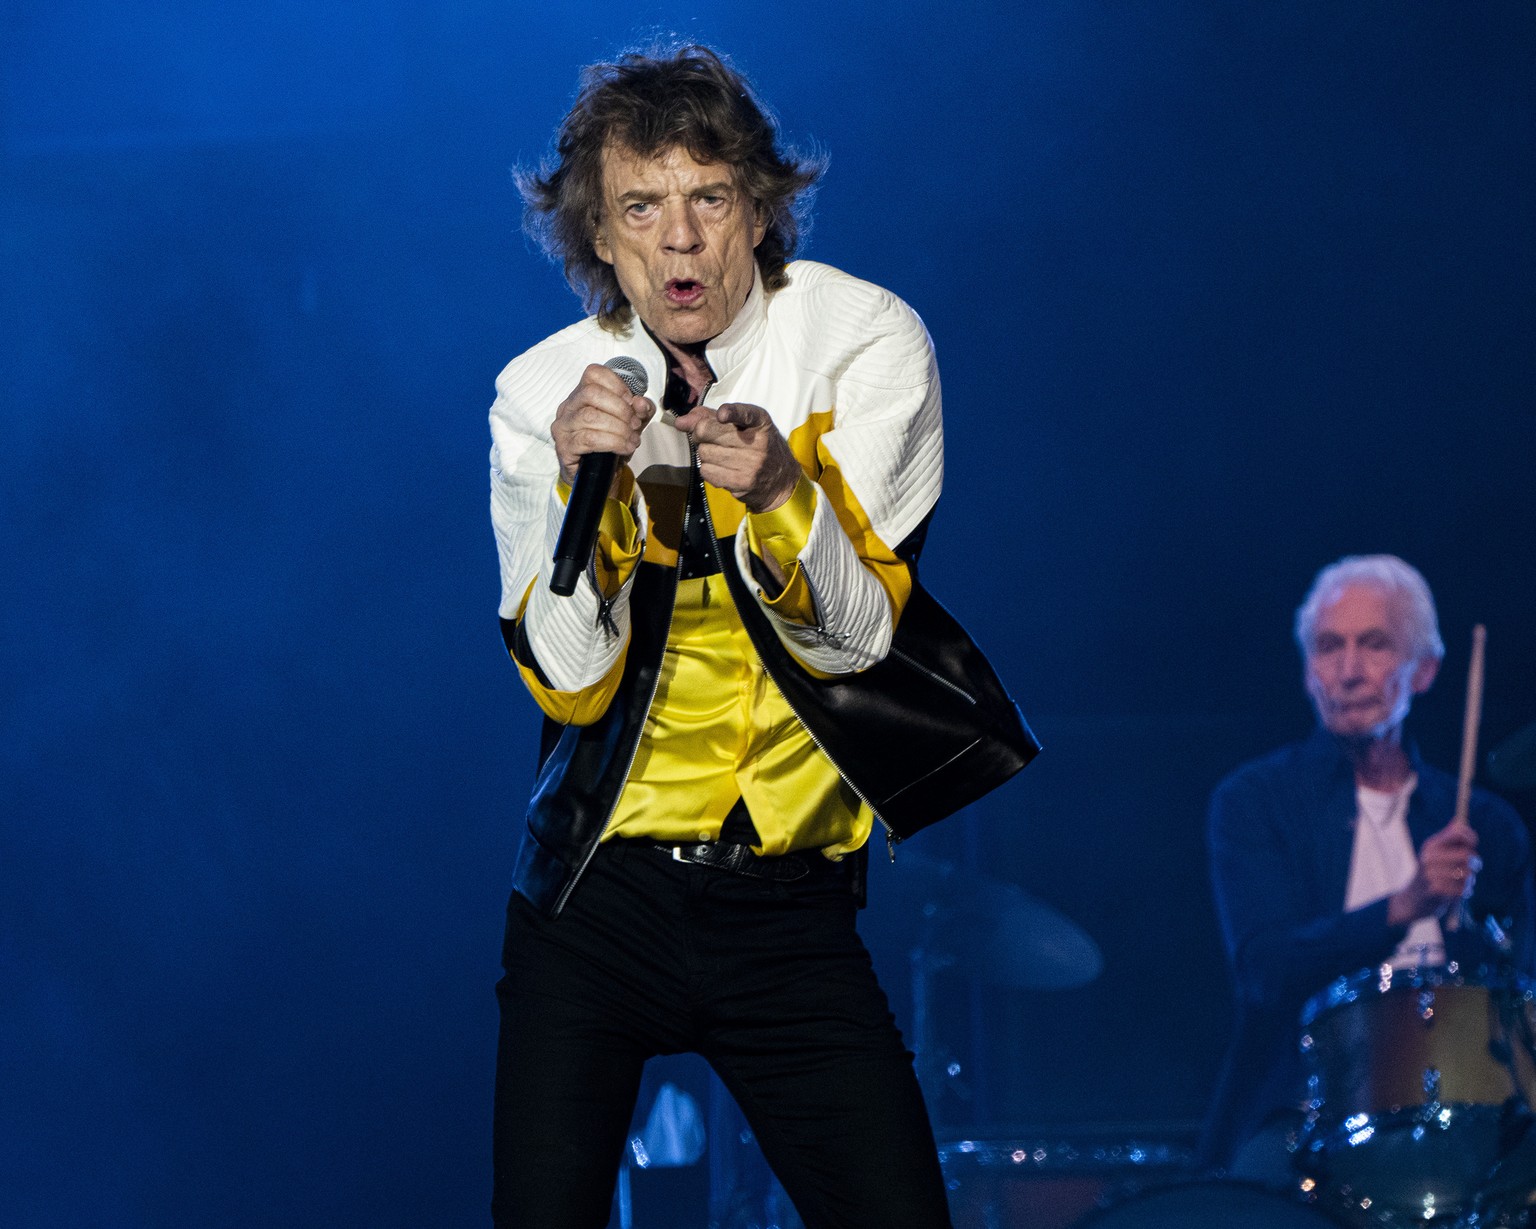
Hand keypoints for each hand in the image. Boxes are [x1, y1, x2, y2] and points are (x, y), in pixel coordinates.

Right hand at [551, 364, 655, 487]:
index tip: (632, 402)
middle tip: (635, 424)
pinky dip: (612, 442)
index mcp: (582, 394)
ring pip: (590, 416)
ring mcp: (563, 426)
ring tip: (632, 439)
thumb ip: (641, 410)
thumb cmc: (612, 443)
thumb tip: (641, 403)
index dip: (617, 385)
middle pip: (591, 393)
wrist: (600, 475)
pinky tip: (624, 447)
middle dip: (620, 409)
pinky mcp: (564, 446)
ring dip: (618, 428)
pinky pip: (588, 439)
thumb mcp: (632, 423)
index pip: (593, 373)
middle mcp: (568, 406)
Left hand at [672, 402, 801, 512]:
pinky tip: (722, 468)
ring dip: (705, 453)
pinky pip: (707, 471)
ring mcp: (750, 464)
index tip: (722, 414)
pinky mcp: (741, 482)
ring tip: (721, 455)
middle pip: (708, 431)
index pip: (745, 414)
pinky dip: (708, 469)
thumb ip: (710, 417)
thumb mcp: (742, 425)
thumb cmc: (756, 447)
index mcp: (760, 422)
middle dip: (700, 433)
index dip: (731, 413)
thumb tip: (680, 422)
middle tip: (708, 437)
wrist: (780, 480)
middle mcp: (757, 442)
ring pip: (704, 453)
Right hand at [1388, 822, 1480, 924]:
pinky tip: (1455, 892)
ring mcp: (1431, 872)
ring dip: (1469, 881)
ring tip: (1461, 883)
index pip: (1458, 832)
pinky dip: (1463, 892)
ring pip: (1467, 874)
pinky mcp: (1435, 888)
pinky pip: (1463, 888)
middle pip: (1467, 855)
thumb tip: (1459, 821)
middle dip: (1475, 864)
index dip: (1470, 837)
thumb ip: (1448, 839)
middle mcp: (1429, 856)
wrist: (1411, 900)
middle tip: (1471, 868)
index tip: (1472, 844)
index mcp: (1431, 845)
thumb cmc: (1429, 875)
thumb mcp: (1434, 854)